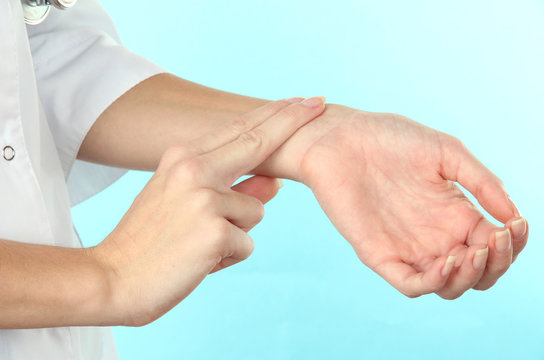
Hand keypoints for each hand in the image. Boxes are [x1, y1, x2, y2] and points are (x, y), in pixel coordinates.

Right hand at [88, 97, 325, 325]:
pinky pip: (246, 243)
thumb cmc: (152, 240)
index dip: (275, 113)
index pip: (240, 128)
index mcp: (183, 156)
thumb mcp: (186, 204)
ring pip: (256, 211)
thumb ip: (234, 189)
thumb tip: (276, 183)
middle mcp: (194, 168)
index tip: (301, 100)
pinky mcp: (215, 230)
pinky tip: (198, 261)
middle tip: (319, 101)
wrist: (113, 278)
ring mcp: (205, 197)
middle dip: (293, 120)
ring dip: (236, 232)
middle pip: (259, 140)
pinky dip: (227, 257)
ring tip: (198, 244)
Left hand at [272, 105, 527, 298]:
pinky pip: (410, 284)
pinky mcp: (378, 254)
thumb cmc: (389, 138)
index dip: (511, 244)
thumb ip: (481, 181)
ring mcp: (407, 248)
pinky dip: (434, 282)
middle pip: (476, 273)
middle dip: (496, 265)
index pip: (492, 246)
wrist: (340, 136)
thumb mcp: (445, 152)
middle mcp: (434, 236)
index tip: (516, 225)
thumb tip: (515, 215)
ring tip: (474, 251)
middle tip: (496, 240)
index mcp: (453, 214)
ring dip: (469, 277)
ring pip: (448, 286)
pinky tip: (448, 261)